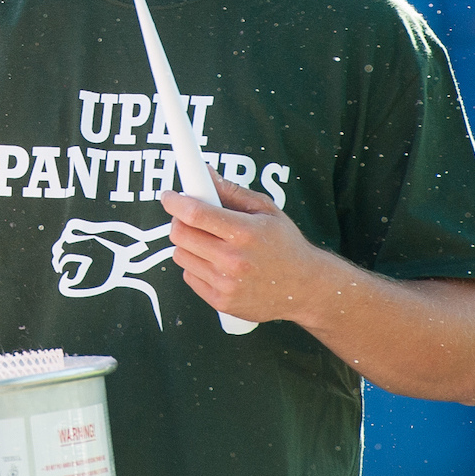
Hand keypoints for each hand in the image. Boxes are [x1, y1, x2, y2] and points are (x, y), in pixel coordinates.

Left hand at [159, 170, 319, 324]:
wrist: (305, 287)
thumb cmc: (285, 244)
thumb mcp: (265, 209)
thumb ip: (231, 190)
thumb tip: (204, 173)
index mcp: (245, 233)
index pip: (195, 214)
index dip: (175, 201)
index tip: (169, 196)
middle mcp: (233, 261)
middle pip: (180, 234)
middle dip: (180, 220)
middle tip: (191, 217)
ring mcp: (226, 284)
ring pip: (180, 255)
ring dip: (188, 244)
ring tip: (209, 241)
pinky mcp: (221, 302)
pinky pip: (188, 276)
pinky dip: (196, 266)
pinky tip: (215, 263)